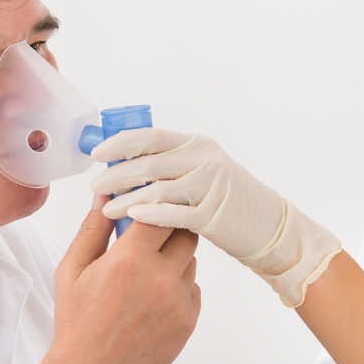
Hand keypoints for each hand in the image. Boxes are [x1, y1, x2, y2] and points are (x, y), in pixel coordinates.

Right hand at [38, 195, 200, 363]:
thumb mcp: (72, 270)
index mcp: (129, 260)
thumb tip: (105, 196)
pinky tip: (154, 295)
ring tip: (146, 271)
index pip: (160, 210)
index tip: (150, 201)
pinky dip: (179, 285)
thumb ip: (92, 228)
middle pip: (185, 231)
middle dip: (169, 227)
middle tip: (151, 233)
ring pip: (190, 259)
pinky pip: (194, 287)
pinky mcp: (188, 320)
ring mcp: (178, 301)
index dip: (156, 202)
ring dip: (174, 257)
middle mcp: (160, 278)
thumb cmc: (78, 322)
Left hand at [90, 128, 340, 306]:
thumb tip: (125, 166)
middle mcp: (204, 160)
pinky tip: (132, 218)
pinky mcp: (213, 215)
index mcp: (197, 145)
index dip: (121, 144)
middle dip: (116, 175)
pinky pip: (174, 213)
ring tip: (106, 209)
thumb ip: (171, 166)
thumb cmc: (227, 201)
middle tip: (95, 187)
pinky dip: (150, 214)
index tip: (97, 155)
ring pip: (157, 189)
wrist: (268, 226)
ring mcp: (210, 186)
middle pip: (149, 163)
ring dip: (126, 198)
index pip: (151, 137)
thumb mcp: (203, 171)